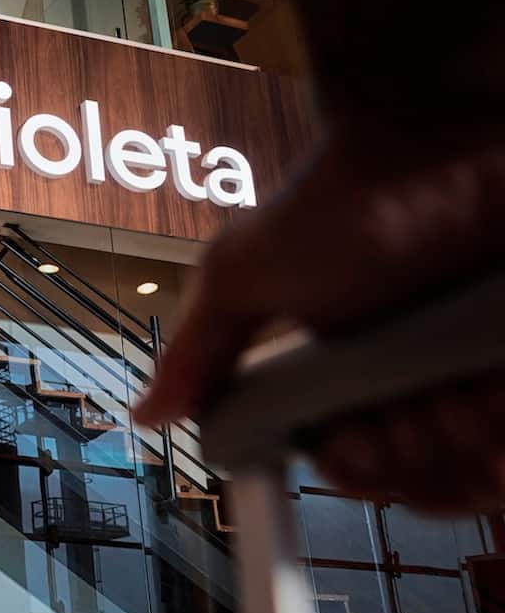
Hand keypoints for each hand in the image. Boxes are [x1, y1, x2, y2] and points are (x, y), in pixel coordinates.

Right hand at [134, 141, 504, 510]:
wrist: (440, 136)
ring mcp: (472, 367)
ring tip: (465, 387)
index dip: (357, 471)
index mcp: (339, 378)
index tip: (356, 442)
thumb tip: (143, 414)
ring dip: (471, 441)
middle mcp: (411, 381)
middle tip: (411, 410)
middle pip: (423, 476)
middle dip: (413, 455)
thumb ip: (197, 351)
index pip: (354, 467)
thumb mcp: (243, 275)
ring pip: (483, 464)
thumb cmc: (342, 201)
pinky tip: (494, 386)